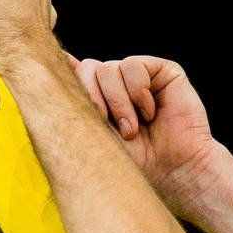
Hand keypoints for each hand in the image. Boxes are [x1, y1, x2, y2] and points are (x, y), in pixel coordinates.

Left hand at [72, 55, 219, 216]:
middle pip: (88, 69)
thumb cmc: (134, 164)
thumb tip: (61, 60)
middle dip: (94, 99)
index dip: (67, 74)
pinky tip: (150, 113)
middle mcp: (117, 85)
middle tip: (110, 127)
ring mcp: (138, 77)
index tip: (58, 87)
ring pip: (108, 68)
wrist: (174, 172)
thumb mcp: (95, 137)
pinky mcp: (161, 71)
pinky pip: (133, 65)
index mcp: (99, 100)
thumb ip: (77, 104)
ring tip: (133, 129)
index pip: (75, 74)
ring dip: (119, 102)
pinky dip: (138, 92)